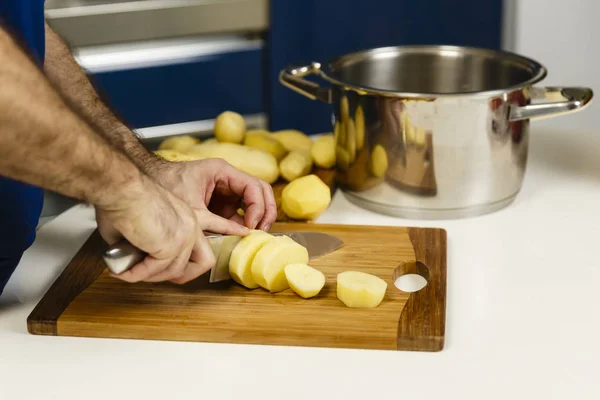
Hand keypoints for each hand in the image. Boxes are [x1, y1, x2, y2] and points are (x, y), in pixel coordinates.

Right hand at [95, 175, 248, 283]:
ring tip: (128, 271)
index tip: (241, 233)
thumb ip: (146, 242)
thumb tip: (132, 261)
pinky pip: (156, 270)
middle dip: (182, 274)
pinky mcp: (172, 245)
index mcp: (188, 213)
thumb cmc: (122, 199)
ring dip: (150, 275)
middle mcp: (191, 224)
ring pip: (176, 271)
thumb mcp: (140, 223)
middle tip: (152, 273)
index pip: (216, 223)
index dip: (227, 230)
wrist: (120, 188)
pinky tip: (123, 272)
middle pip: (204, 260)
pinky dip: (137, 274)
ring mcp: (185, 235)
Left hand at [151, 158, 276, 231]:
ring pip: (255, 201)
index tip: (250, 226)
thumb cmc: (166, 189)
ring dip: (258, 218)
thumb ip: (218, 223)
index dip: (257, 207)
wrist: (144, 189)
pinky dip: (245, 224)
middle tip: (261, 231)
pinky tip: (242, 237)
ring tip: (255, 236)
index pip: (254, 187)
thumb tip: (241, 236)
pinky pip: (240, 212)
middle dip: (265, 212)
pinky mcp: (221, 204)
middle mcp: (228, 179)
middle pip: (260, 191)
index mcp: (222, 171)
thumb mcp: (193, 210)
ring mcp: (227, 191)